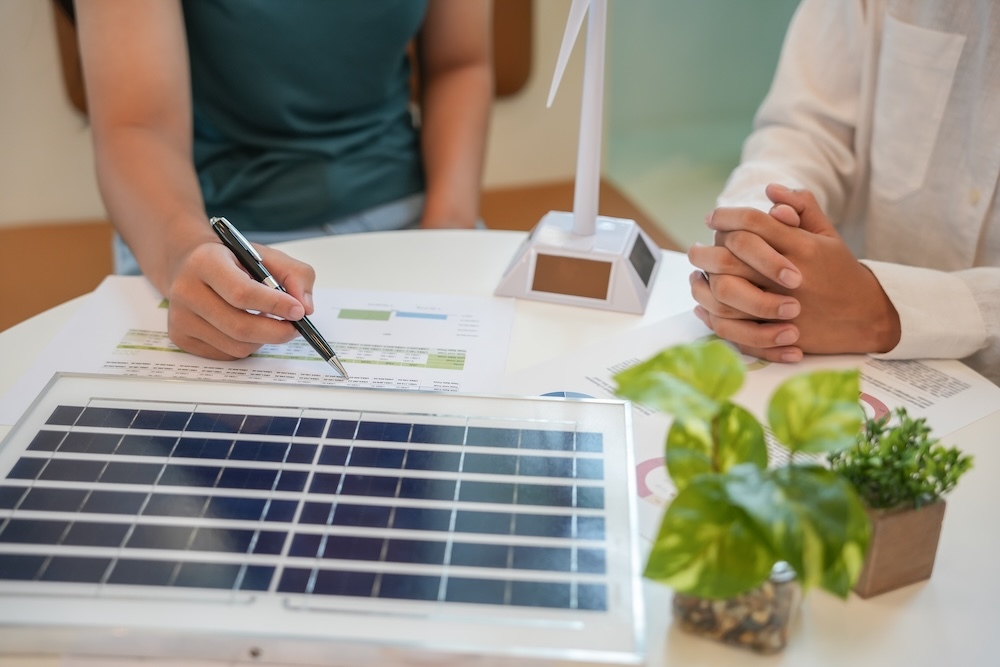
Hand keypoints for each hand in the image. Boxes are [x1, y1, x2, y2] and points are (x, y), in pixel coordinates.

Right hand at [163, 240, 317, 359]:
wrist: (188, 264)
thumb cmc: (231, 260)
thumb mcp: (265, 255)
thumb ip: (295, 274)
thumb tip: (306, 307)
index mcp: (205, 262)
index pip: (242, 292)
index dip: (274, 305)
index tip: (298, 311)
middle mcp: (185, 290)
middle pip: (239, 326)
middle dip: (275, 332)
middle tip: (295, 328)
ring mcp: (180, 317)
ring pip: (236, 346)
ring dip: (262, 340)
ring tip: (267, 321)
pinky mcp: (180, 337)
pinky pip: (226, 354)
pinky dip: (246, 346)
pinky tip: (245, 326)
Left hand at [689, 184, 899, 360]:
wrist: (865, 318)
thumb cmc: (841, 272)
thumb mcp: (828, 235)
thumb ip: (803, 207)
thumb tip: (770, 190)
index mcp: (801, 247)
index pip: (753, 223)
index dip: (727, 216)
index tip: (713, 217)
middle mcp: (787, 276)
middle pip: (730, 256)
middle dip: (705, 249)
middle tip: (696, 247)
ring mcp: (779, 307)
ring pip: (723, 291)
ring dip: (702, 281)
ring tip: (697, 273)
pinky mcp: (774, 332)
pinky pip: (730, 323)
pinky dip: (710, 312)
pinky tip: (703, 301)